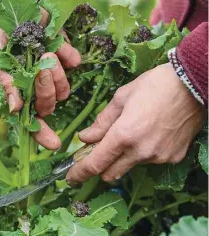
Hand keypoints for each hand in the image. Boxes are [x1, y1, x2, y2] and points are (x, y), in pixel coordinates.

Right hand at [0, 8, 80, 149]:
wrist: (17, 2)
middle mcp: (36, 86)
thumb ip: (4, 79)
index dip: (41, 134)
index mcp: (17, 90)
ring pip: (64, 89)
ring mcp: (53, 73)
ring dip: (56, 72)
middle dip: (46, 89)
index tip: (54, 144)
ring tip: (45, 52)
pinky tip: (58, 43)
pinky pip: (74, 63)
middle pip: (48, 105)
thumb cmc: (0, 31)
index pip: (29, 120)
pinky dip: (68, 54)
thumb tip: (15, 108)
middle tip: (40, 66)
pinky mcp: (67, 56)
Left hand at [66, 63, 205, 183]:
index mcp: (124, 135)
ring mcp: (159, 157)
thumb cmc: (153, 85)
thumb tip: (85, 138)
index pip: (96, 164)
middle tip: (98, 150)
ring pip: (130, 165)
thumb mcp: (121, 98)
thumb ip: (101, 122)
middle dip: (100, 166)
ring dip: (124, 156)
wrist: (192, 83)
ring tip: (132, 130)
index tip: (70, 178)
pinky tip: (150, 132)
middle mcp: (141, 152)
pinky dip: (143, 152)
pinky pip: (150, 160)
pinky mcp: (174, 157)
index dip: (80, 173)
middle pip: (111, 173)